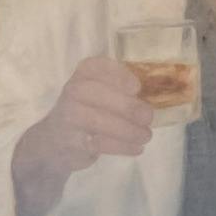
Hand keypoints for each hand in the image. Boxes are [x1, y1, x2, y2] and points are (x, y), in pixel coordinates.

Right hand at [6, 54, 165, 215]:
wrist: (56, 140)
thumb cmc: (90, 111)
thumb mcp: (102, 93)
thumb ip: (123, 90)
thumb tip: (159, 95)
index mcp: (83, 74)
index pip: (95, 67)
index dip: (117, 75)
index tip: (136, 87)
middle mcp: (72, 91)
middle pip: (97, 94)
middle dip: (127, 106)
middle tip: (148, 117)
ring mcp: (68, 116)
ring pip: (97, 120)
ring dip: (127, 130)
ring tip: (146, 136)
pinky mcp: (71, 140)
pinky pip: (98, 142)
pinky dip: (121, 146)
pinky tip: (136, 148)